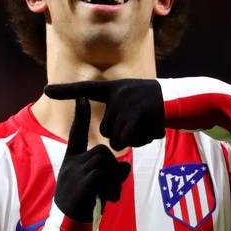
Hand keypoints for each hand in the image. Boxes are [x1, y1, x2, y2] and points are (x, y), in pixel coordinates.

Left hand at [45, 79, 164, 150]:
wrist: (185, 101)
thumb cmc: (160, 108)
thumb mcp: (137, 104)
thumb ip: (121, 115)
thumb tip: (113, 141)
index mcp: (115, 89)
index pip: (86, 89)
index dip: (66, 90)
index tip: (46, 89)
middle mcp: (118, 93)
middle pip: (106, 130)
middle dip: (122, 135)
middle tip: (142, 124)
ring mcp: (127, 101)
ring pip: (116, 137)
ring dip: (133, 139)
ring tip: (148, 126)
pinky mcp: (137, 112)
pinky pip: (127, 139)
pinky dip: (139, 141)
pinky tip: (153, 129)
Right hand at [54, 97, 130, 222]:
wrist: (68, 230)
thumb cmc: (83, 210)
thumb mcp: (99, 189)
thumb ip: (112, 175)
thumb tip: (125, 165)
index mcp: (72, 162)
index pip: (76, 134)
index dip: (80, 115)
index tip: (81, 97)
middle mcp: (71, 164)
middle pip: (103, 150)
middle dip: (113, 167)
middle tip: (112, 189)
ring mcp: (74, 173)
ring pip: (105, 160)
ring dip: (115, 179)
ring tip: (111, 197)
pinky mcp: (81, 184)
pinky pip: (104, 174)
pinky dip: (113, 186)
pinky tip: (111, 200)